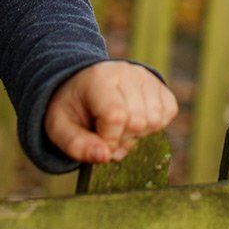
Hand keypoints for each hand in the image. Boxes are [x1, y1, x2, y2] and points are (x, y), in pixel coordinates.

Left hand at [43, 61, 177, 164]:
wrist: (83, 85)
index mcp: (98, 79)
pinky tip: (135, 120)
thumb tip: (104, 156)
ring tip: (120, 127)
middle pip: (138, 121)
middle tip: (106, 133)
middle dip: (122, 138)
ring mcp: (145, 76)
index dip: (109, 139)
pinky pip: (169, 112)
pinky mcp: (159, 83)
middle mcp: (125, 72)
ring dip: (138, 134)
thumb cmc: (72, 109)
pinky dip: (154, 125)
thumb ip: (77, 145)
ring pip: (155, 120)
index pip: (116, 116)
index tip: (97, 141)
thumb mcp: (60, 128)